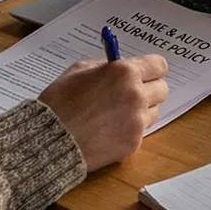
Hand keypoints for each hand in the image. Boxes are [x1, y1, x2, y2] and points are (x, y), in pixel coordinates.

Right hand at [38, 55, 169, 170]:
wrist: (48, 140)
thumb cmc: (59, 102)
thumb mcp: (79, 70)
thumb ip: (105, 66)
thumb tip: (119, 65)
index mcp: (124, 72)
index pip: (159, 65)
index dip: (151, 69)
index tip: (145, 73)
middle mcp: (136, 95)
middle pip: (162, 89)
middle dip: (149, 89)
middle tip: (132, 93)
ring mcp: (137, 122)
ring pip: (153, 112)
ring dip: (141, 111)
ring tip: (116, 114)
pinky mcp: (133, 143)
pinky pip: (140, 132)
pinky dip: (129, 130)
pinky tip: (109, 130)